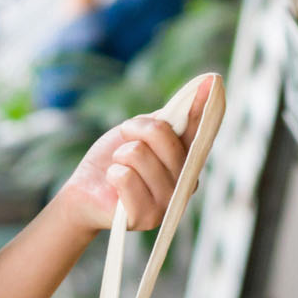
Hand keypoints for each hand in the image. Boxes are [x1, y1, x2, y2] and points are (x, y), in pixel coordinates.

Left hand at [56, 74, 217, 232]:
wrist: (86, 192)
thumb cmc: (114, 160)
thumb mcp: (138, 133)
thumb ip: (164, 121)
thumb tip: (191, 98)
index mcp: (186, 161)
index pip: (198, 130)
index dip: (202, 105)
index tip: (211, 80)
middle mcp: (184, 183)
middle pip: (162, 136)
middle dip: (134, 130)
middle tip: (124, 140)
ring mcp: (167, 203)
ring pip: (139, 154)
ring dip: (119, 155)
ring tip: (118, 167)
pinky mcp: (146, 217)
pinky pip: (125, 177)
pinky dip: (112, 173)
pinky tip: (114, 184)